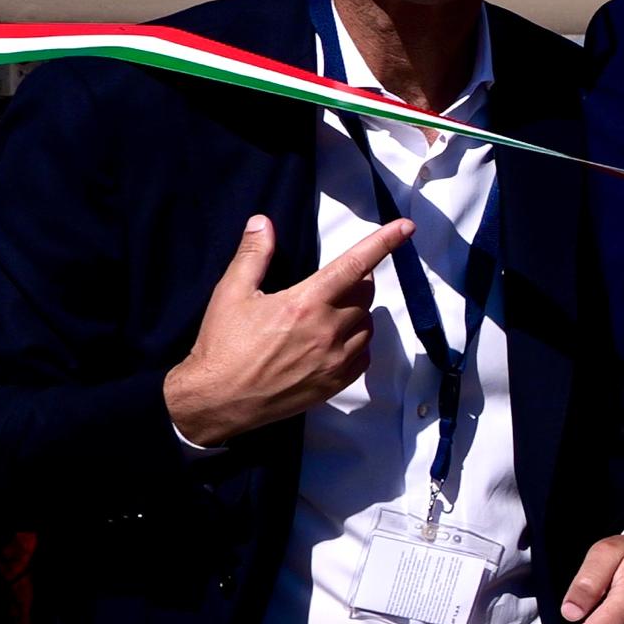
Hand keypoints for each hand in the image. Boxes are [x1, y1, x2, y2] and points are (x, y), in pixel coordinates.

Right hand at [164, 214, 410, 449]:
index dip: (383, 242)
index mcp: (305, 303)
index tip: (406, 227)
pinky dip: (356, 342)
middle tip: (332, 282)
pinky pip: (364, 354)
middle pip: (364, 293)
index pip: (355, 265)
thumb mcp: (230, 294)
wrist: (217, 400)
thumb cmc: (222, 346)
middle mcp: (328, 330)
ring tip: (326, 314)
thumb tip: (263, 223)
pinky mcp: (337, 383)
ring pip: (367, 324)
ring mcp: (336, 359)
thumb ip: (252, 255)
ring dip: (356, 312)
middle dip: (356, 280)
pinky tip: (333, 340)